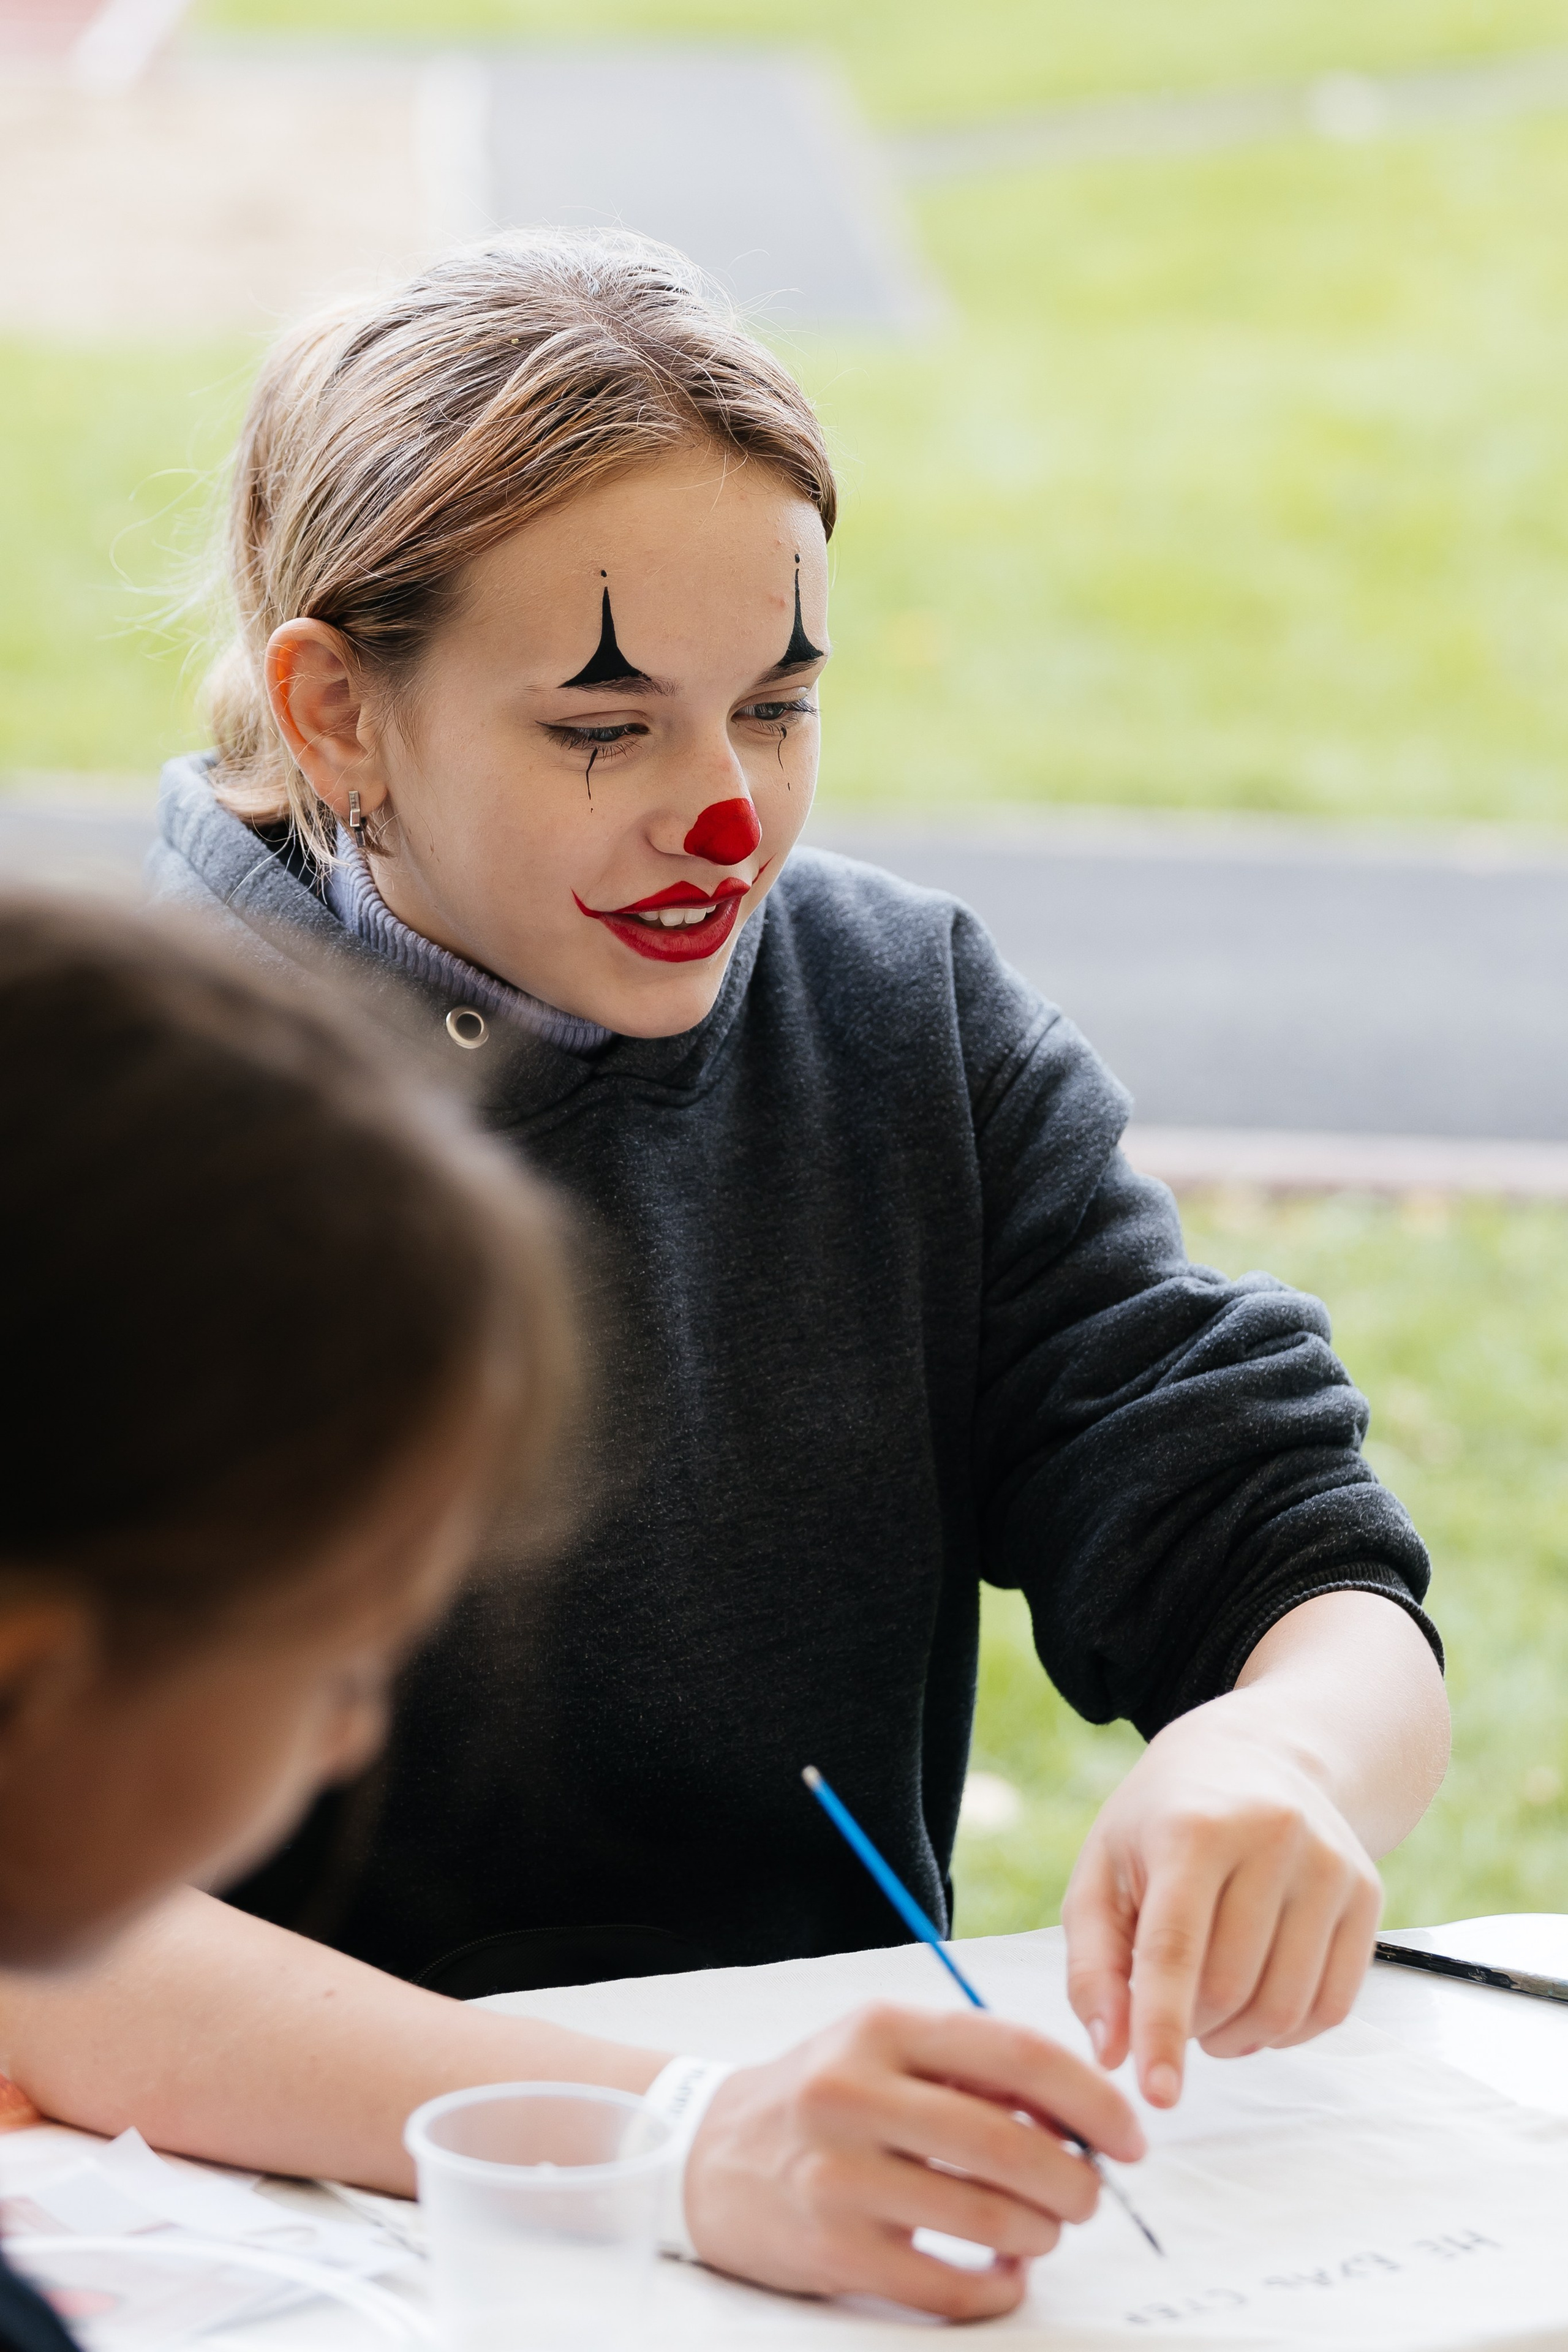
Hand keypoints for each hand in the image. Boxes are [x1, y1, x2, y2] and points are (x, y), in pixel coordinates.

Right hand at [682, 2002, 1142, 2319]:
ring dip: (1041, 2234)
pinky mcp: (833, 2251)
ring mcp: (840, 2175)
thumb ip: (975, 2067)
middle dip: (1077, 2181)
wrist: (707, 2156)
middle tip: (1091, 2197)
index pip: (1018, 2053)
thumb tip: (1084, 2114)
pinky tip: (1003, 2273)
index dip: (1093, 2100)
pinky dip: (999, 2287)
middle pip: (1010, 2144)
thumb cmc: (822, 2098)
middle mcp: (855, 2092)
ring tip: (1042, 2230)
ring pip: (989, 2218)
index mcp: (883, 2028)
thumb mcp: (886, 2048)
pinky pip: (950, 2286)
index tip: (1131, 2138)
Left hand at [1062, 1700, 1382, 2109]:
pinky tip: (1257, 2004)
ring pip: (1285, 2006)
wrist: (1259, 1751)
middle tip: (1173, 2012)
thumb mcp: (1102, 1870)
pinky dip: (1288, 2030)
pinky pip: (1333, 2005)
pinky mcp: (1366, 1891)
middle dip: (1191, 2025)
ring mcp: (1328, 1864)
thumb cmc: (1164, 1820)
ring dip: (1238, 2036)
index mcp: (1192, 1829)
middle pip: (1229, 1987)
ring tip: (1210, 2011)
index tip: (1156, 2095)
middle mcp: (1271, 1838)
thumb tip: (1111, 2054)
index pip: (1175, 1950)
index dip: (1162, 2030)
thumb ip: (1092, 1965)